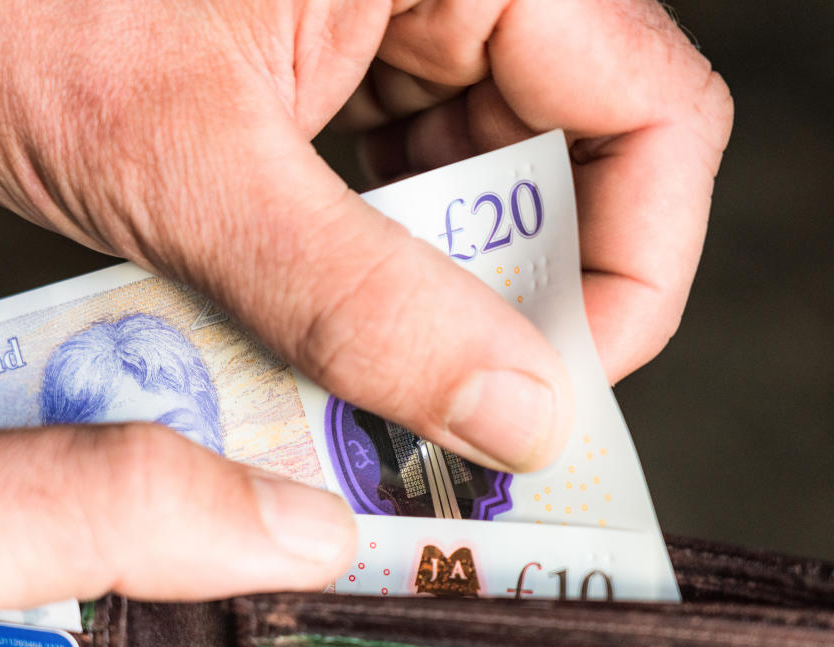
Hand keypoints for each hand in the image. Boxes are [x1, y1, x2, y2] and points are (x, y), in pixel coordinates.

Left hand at [0, 0, 728, 473]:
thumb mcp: (181, 160)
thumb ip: (354, 294)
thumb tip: (517, 411)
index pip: (652, 110)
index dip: (636, 269)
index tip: (557, 393)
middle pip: (578, 159)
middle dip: (523, 302)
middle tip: (460, 420)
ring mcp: (393, 17)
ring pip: (486, 184)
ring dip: (440, 299)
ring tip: (375, 384)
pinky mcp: (332, 64)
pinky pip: (400, 183)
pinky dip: (376, 271)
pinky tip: (325, 329)